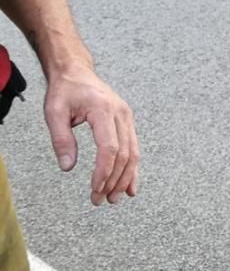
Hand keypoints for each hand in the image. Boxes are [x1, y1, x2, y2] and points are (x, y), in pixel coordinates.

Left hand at [44, 63, 138, 205]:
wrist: (77, 71)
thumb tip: (68, 167)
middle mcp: (121, 114)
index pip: (109, 148)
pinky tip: (129, 186)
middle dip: (114, 180)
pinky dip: (132, 168)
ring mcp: (127, 118)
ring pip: (133, 153)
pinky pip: (133, 147)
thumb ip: (62, 140)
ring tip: (114, 198)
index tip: (94, 189)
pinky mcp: (127, 122)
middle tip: (101, 200)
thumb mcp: (54, 113)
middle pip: (124, 154)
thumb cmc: (65, 90)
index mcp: (104, 110)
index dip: (103, 172)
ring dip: (125, 178)